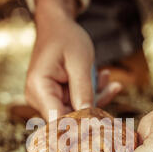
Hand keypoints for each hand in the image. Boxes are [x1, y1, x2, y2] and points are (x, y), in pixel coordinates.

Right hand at [25, 0, 121, 120]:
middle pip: (68, 117)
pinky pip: (76, 102)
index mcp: (39, 88)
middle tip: (114, 87)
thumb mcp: (80, 61)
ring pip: (76, 111)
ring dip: (95, 96)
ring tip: (106, 76)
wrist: (56, 25)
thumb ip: (83, 90)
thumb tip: (87, 120)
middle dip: (93, 106)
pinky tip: (103, 77)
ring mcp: (46, 99)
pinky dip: (91, 92)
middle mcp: (38, 97)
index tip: (102, 122)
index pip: (58, 120)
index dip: (80, 126)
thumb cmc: (66, 38)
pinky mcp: (55, 97)